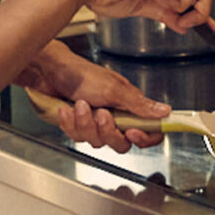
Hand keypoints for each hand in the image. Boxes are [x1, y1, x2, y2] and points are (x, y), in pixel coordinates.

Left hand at [27, 54, 170, 152]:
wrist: (48, 71)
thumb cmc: (81, 74)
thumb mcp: (114, 89)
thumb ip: (139, 105)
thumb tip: (166, 112)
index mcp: (129, 106)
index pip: (149, 131)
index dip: (145, 138)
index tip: (134, 133)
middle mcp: (115, 117)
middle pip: (121, 143)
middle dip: (107, 131)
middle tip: (101, 114)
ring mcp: (95, 123)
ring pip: (96, 142)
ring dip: (85, 123)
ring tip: (79, 104)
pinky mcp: (78, 126)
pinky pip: (77, 137)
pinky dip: (70, 123)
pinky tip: (66, 109)